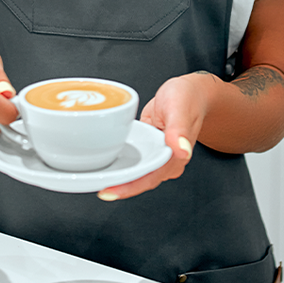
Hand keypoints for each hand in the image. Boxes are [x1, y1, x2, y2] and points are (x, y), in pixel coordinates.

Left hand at [97, 72, 221, 200]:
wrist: (191, 92)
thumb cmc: (188, 98)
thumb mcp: (180, 108)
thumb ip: (179, 130)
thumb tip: (181, 151)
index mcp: (175, 158)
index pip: (149, 179)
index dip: (128, 187)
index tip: (108, 191)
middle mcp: (165, 161)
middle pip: (138, 179)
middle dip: (116, 184)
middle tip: (92, 183)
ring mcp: (156, 156)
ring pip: (134, 170)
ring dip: (116, 174)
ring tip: (92, 176)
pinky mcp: (148, 148)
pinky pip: (133, 159)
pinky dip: (120, 160)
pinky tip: (103, 158)